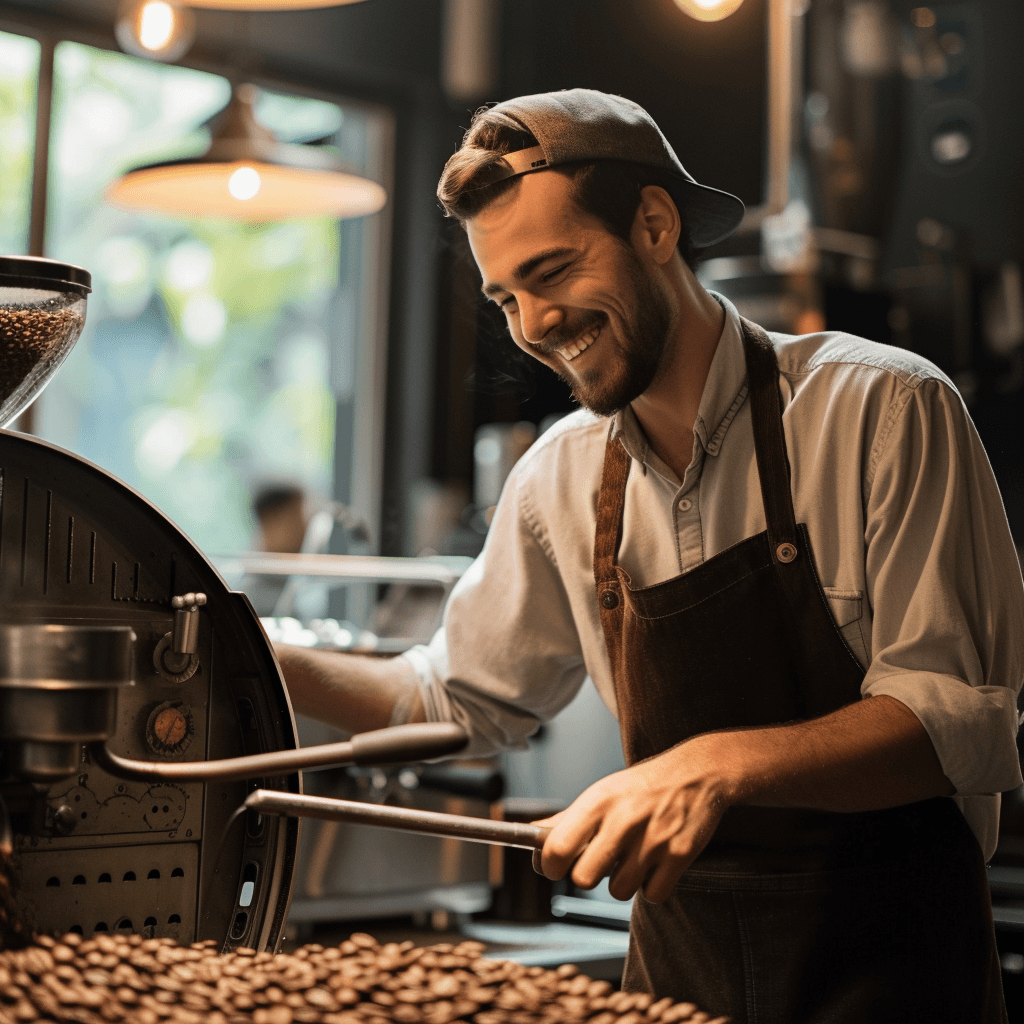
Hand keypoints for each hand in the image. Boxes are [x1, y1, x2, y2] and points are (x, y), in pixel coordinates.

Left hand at [533, 736, 731, 903]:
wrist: (698, 773)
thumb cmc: (642, 786)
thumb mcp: (602, 793)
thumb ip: (566, 819)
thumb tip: (531, 834)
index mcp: (598, 802)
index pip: (556, 849)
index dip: (550, 866)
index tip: (554, 867)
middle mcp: (623, 820)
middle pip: (583, 878)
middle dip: (588, 875)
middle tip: (600, 861)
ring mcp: (653, 840)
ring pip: (618, 891)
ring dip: (623, 881)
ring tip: (632, 857)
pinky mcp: (680, 856)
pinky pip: (652, 895)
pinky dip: (652, 886)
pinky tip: (655, 863)